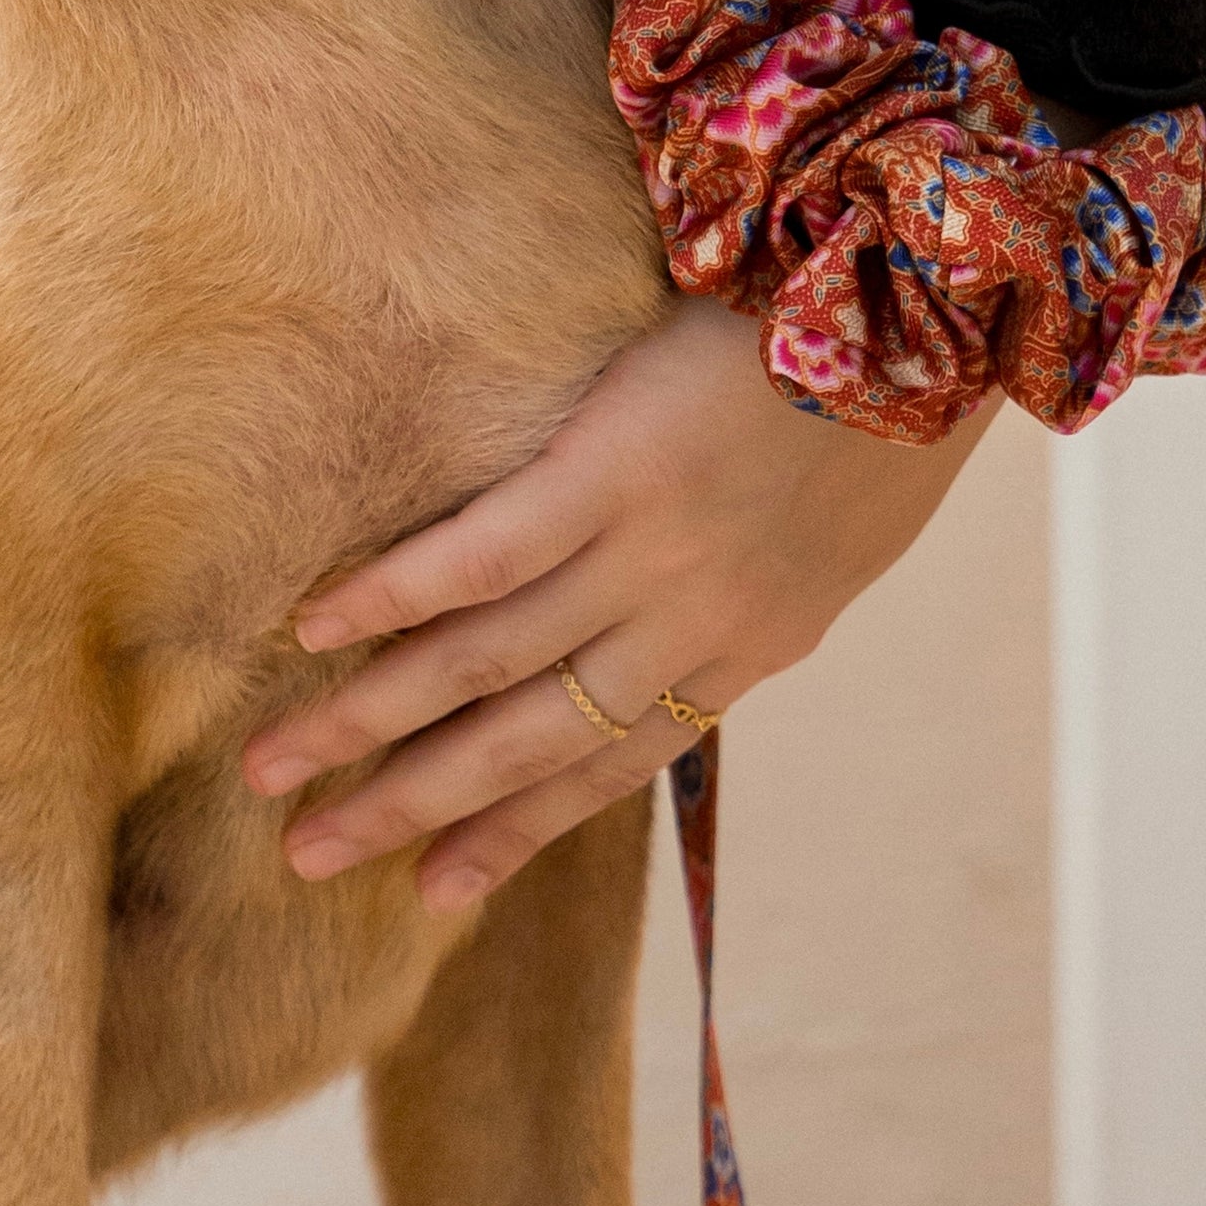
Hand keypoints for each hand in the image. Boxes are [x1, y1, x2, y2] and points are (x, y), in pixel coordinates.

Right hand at [240, 300, 999, 912]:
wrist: (928, 312)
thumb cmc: (888, 406)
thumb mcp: (839, 535)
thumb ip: (758, 586)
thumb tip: (690, 612)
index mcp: (751, 648)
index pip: (611, 764)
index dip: (514, 832)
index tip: (433, 892)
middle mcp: (691, 626)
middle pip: (526, 739)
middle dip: (413, 806)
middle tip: (307, 858)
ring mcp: (648, 555)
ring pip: (489, 664)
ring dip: (373, 723)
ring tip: (276, 768)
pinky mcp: (612, 469)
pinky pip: (485, 553)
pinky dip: (397, 595)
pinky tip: (318, 624)